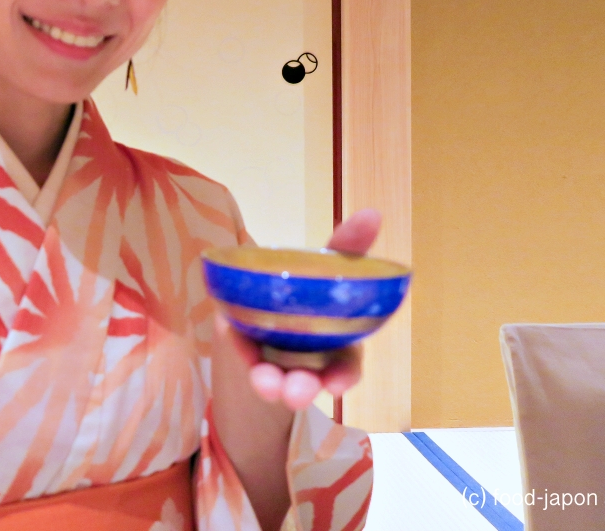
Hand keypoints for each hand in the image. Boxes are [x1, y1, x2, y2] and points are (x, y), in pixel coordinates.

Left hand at [223, 208, 381, 410]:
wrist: (267, 295)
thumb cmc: (310, 284)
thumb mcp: (326, 265)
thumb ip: (346, 247)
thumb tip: (373, 213)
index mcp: (333, 344)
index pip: (344, 365)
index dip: (342, 377)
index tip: (335, 387)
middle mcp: (306, 359)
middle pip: (306, 379)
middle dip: (303, 386)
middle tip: (294, 391)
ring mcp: (276, 359)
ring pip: (277, 377)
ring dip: (271, 382)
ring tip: (263, 382)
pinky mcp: (247, 347)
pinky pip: (246, 353)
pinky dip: (240, 346)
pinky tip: (230, 333)